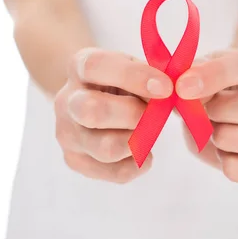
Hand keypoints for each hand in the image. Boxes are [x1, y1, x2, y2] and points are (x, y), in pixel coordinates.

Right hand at [54, 48, 173, 182]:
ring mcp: (67, 133)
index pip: (96, 66)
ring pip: (106, 148)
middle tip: (156, 114)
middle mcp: (66, 100)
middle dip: (134, 114)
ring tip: (148, 132)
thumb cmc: (120, 81)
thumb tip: (171, 91)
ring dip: (138, 141)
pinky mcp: (75, 161)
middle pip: (92, 111)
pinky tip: (143, 151)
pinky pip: (115, 172)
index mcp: (79, 66)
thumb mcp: (133, 66)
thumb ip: (150, 75)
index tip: (165, 86)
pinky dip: (138, 164)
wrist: (93, 99)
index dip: (133, 76)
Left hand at [176, 44, 237, 185]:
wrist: (219, 105)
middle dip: (220, 112)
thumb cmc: (209, 83)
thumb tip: (182, 85)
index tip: (183, 86)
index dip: (215, 75)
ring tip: (211, 132)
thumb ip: (189, 73)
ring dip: (228, 139)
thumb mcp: (198, 69)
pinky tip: (220, 153)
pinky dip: (236, 167)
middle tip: (199, 111)